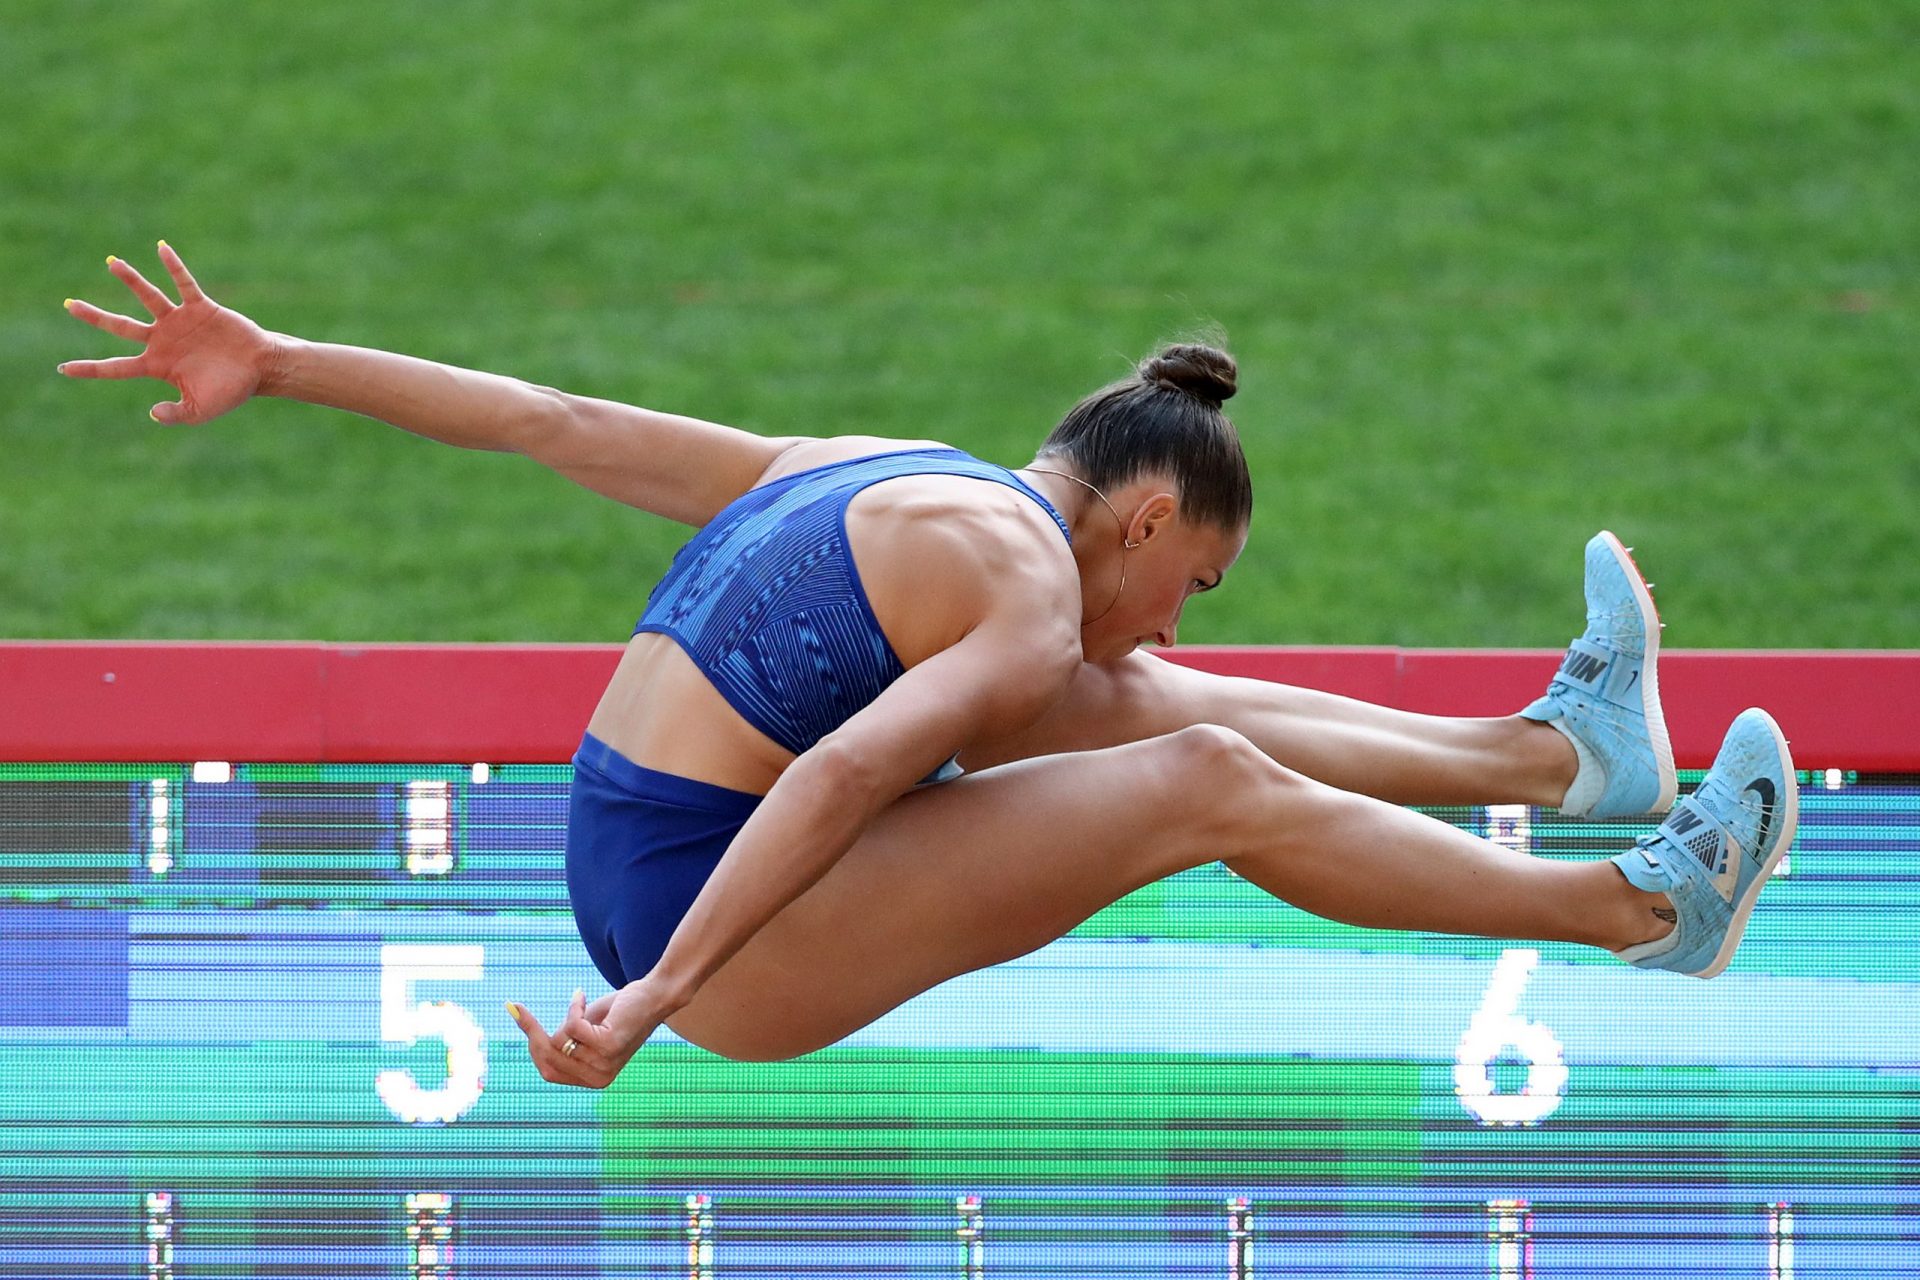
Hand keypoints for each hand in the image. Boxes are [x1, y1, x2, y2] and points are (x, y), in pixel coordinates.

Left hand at [58, 242, 280, 424]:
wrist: (260, 370)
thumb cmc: (230, 392)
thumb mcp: (200, 410)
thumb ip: (176, 414)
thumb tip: (152, 413)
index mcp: (157, 365)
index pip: (116, 367)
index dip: (90, 368)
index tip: (63, 368)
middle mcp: (162, 340)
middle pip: (120, 326)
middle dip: (94, 316)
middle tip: (68, 305)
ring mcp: (179, 322)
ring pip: (148, 298)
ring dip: (130, 280)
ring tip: (111, 262)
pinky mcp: (200, 308)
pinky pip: (183, 283)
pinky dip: (173, 267)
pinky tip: (161, 248)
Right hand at [505, 981, 670, 1088]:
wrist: (653, 996)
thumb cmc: (620, 1011)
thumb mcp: (585, 1029)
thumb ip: (561, 1038)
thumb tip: (522, 1023)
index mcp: (593, 1080)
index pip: (548, 1072)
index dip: (532, 1048)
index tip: (519, 1020)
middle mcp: (598, 1079)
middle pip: (547, 1060)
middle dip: (532, 1033)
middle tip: (520, 1009)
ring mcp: (603, 1065)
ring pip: (559, 1040)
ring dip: (567, 1015)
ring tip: (580, 1001)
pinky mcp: (607, 1046)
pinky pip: (571, 1025)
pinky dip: (573, 1006)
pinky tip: (582, 995)